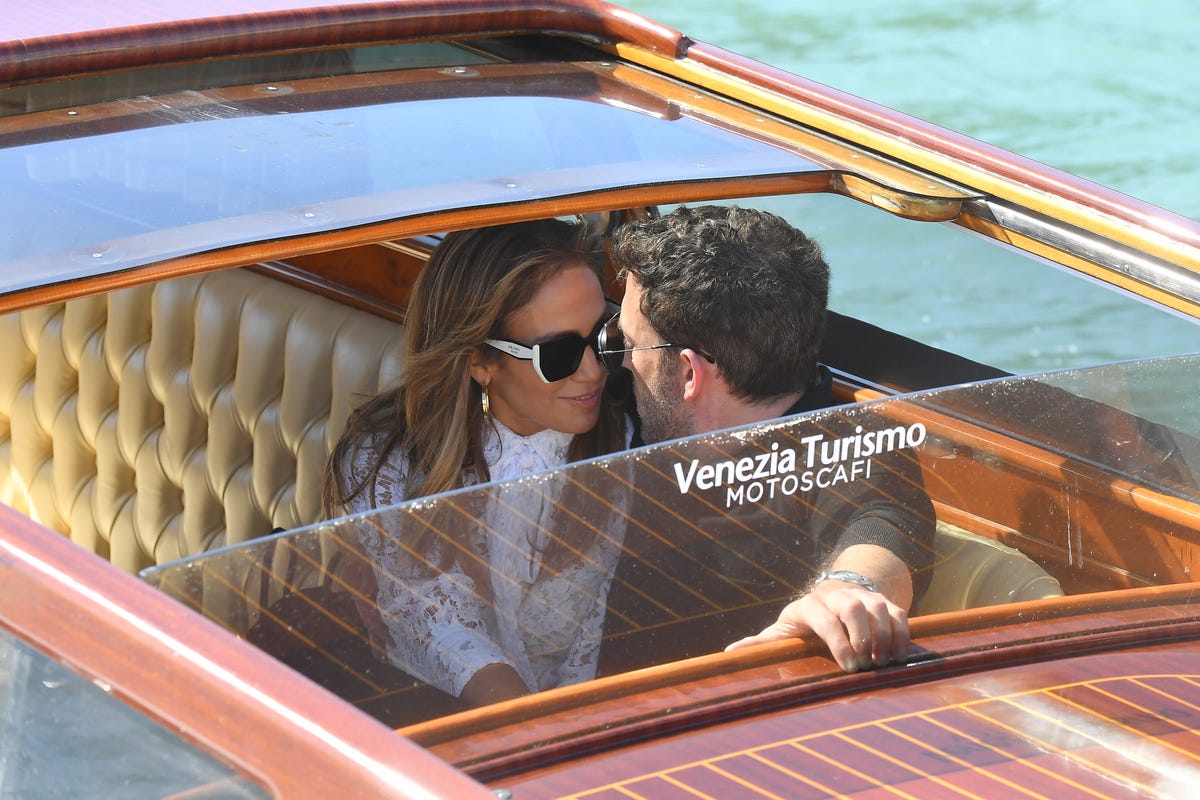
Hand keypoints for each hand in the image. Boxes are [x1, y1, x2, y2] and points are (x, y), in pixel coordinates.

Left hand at [725, 579, 909, 671]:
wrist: (833, 595)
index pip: (826, 619)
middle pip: (855, 610)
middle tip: (867, 667)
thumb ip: (761, 643)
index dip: (838, 641)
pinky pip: (898, 613)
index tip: (849, 667)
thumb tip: (729, 654)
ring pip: (879, 610)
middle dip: (863, 638)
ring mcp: (864, 596)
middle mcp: (839, 597)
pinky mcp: (884, 601)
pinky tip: (899, 656)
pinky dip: (902, 634)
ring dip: (885, 638)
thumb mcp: (782, 628)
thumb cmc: (804, 621)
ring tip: (883, 665)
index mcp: (811, 605)